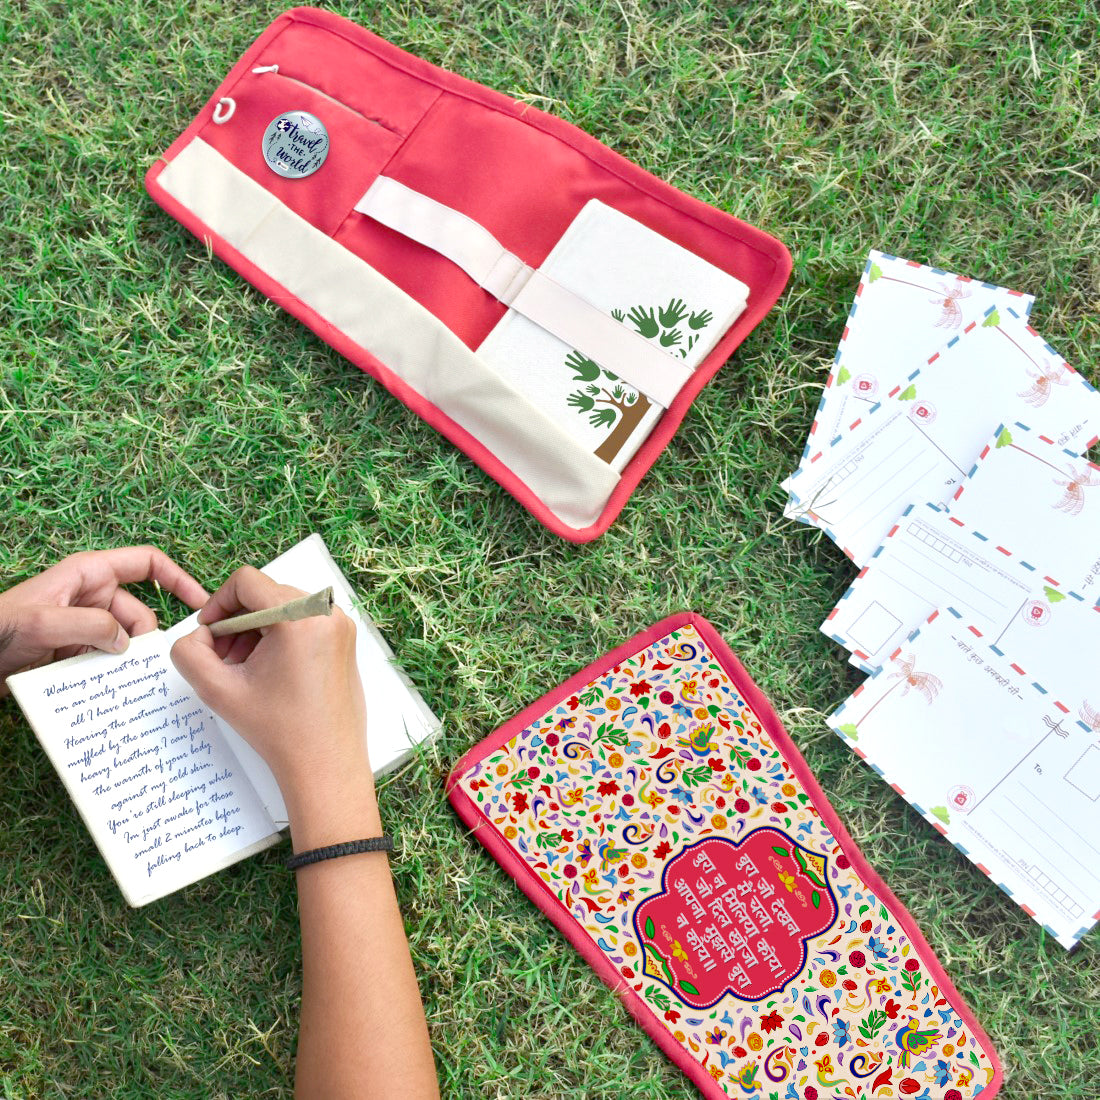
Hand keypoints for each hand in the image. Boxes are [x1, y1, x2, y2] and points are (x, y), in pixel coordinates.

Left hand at [0, 546, 207, 693]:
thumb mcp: (43, 623)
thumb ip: (91, 626)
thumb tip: (128, 643)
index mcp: (88, 574)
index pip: (146, 564)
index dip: (178, 579)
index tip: (201, 604)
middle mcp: (90, 596)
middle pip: (140, 613)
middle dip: (148, 638)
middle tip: (155, 667)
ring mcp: (83, 625)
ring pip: (125, 641)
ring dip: (127, 661)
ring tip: (127, 683)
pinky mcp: (73, 650)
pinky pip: (105, 660)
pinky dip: (110, 674)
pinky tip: (109, 690)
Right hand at [169, 567, 368, 816]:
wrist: (326, 764)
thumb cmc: (279, 730)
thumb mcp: (219, 690)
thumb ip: (189, 654)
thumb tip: (196, 636)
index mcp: (300, 616)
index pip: (247, 582)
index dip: (218, 604)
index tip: (208, 633)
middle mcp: (327, 612)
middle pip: (266, 593)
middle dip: (237, 622)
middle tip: (224, 658)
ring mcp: (341, 625)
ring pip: (284, 607)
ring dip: (257, 630)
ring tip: (244, 668)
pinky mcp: (345, 640)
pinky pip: (304, 620)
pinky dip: (280, 636)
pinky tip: (268, 670)